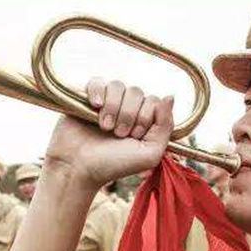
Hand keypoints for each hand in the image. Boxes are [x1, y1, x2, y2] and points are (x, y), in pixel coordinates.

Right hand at [44, 79, 174, 187]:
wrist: (79, 169)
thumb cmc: (114, 165)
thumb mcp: (150, 153)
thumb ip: (166, 126)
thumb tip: (170, 96)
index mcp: (142, 119)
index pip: (153, 101)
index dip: (145, 118)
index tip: (134, 137)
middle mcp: (125, 109)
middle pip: (136, 92)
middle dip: (128, 115)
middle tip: (118, 135)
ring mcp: (105, 103)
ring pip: (118, 86)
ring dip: (113, 108)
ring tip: (104, 127)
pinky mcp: (85, 99)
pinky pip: (97, 81)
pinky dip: (98, 91)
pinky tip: (95, 106)